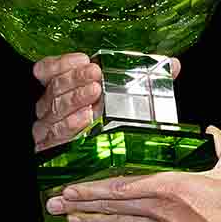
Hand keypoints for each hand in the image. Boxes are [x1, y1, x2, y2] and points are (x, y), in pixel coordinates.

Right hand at [31, 53, 180, 151]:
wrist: (109, 162)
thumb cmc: (115, 122)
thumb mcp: (132, 97)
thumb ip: (148, 78)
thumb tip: (172, 65)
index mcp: (64, 87)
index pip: (48, 69)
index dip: (62, 63)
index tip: (85, 59)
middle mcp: (52, 105)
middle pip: (55, 87)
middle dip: (75, 79)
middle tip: (96, 75)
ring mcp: (49, 127)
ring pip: (54, 109)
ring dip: (74, 99)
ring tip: (94, 93)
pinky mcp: (51, 149)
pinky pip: (54, 135)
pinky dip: (69, 126)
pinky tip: (84, 119)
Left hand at [44, 127, 220, 221]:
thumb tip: (213, 131)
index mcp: (171, 189)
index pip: (122, 188)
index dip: (93, 188)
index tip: (71, 188)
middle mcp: (159, 212)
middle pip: (112, 206)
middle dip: (80, 204)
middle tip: (54, 203)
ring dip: (92, 220)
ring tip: (68, 218)